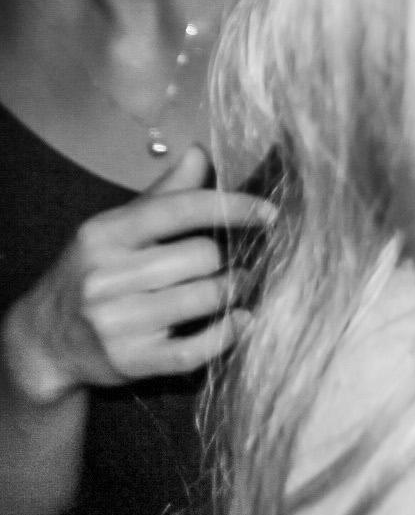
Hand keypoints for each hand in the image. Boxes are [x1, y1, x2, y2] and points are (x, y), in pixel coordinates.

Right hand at [2, 145, 273, 404]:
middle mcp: (106, 277)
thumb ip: (162, 194)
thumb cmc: (93, 274)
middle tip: (242, 261)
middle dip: (230, 258)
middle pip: (203, 256)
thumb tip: (200, 153)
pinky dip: (228, 333)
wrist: (44, 340)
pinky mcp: (130, 361)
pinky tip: (240, 320)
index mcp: (104, 234)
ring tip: (238, 286)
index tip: (270, 213)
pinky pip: (196, 349)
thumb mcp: (115, 228)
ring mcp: (116, 322)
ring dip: (234, 291)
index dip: (233, 208)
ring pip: (206, 298)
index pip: (180, 209)